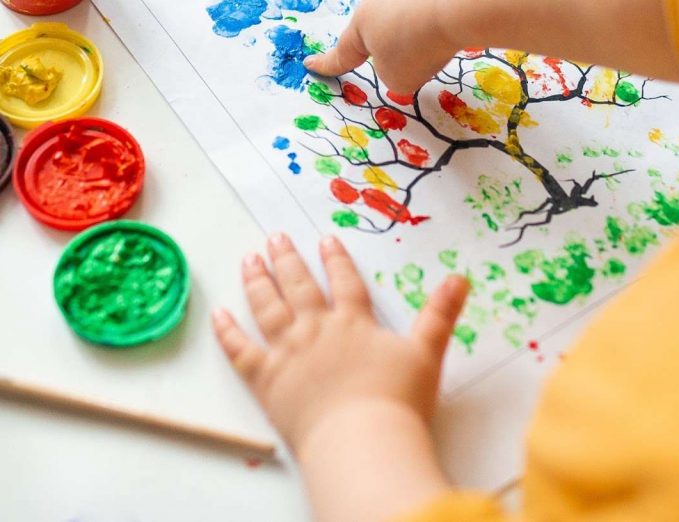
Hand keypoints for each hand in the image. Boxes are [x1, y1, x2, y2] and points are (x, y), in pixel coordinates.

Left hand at [212, 232, 469, 455]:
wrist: (361, 440)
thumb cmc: (396, 401)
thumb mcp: (427, 354)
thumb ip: (440, 314)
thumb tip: (460, 278)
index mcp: (353, 322)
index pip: (344, 282)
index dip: (335, 259)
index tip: (325, 239)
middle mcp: (316, 329)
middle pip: (299, 286)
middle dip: (287, 259)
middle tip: (275, 238)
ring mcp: (287, 351)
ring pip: (267, 307)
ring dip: (257, 281)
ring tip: (249, 260)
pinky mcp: (265, 379)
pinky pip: (240, 349)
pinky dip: (227, 331)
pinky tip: (218, 314)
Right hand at [304, 0, 461, 93]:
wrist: (459, 5)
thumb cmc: (417, 47)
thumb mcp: (398, 78)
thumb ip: (394, 73)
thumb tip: (410, 54)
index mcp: (361, 25)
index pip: (342, 53)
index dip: (327, 65)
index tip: (310, 64)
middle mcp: (379, 0)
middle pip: (382, 34)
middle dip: (395, 49)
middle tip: (416, 61)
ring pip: (410, 21)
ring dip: (421, 35)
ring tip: (439, 42)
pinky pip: (434, 10)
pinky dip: (441, 22)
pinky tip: (454, 25)